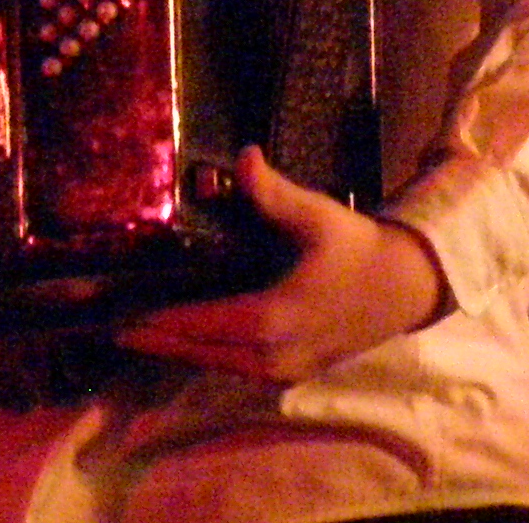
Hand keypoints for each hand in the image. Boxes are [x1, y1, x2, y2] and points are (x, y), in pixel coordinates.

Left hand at [115, 147, 447, 380]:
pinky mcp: (298, 371)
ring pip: (222, 367)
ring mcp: (289, 369)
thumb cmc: (360, 248)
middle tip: (118, 333)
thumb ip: (275, 193)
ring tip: (146, 338)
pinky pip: (241, 370)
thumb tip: (243, 157)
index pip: (206, 325)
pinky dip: (211, 359)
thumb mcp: (318, 216)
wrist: (409, 286)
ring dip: (184, 353)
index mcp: (276, 318)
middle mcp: (277, 354)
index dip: (164, 323)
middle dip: (162, 343)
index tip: (124, 322)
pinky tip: (191, 345)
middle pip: (205, 354)